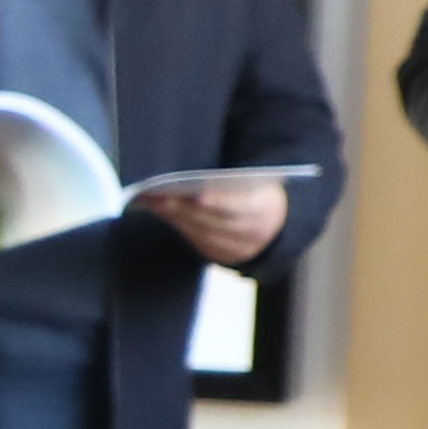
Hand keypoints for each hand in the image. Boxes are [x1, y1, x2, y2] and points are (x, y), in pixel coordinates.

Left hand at [145, 177, 289, 266]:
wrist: (275, 226)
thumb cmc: (258, 194)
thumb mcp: (259, 183)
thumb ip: (237, 178)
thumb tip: (197, 173)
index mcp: (265, 209)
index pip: (241, 207)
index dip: (220, 202)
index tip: (197, 196)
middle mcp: (251, 233)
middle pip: (213, 221)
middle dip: (183, 207)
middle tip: (157, 193)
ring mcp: (235, 248)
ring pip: (200, 232)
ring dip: (174, 215)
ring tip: (151, 199)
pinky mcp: (220, 255)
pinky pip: (195, 240)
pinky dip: (177, 224)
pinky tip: (160, 210)